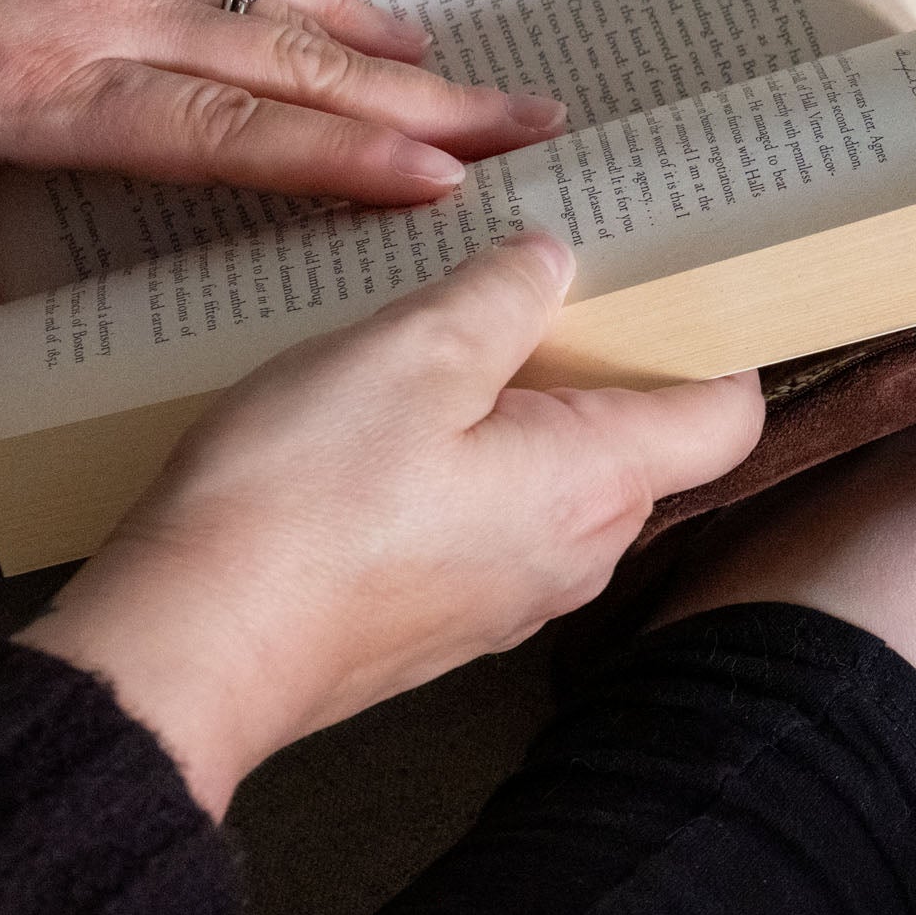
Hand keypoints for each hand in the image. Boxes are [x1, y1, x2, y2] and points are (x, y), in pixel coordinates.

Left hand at [0, 0, 569, 343]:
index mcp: (46, 90)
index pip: (229, 133)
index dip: (342, 160)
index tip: (445, 183)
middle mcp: (102, 15)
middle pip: (293, 65)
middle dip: (427, 101)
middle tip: (530, 127)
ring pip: (281, 3)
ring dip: (391, 48)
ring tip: (481, 85)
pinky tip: (361, 13)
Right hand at [17, 235, 763, 816]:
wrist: (187, 653)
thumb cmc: (300, 504)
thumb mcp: (407, 354)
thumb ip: (500, 296)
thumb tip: (553, 260)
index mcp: (598, 485)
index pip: (728, 417)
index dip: (716, 345)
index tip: (674, 286)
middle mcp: (578, 555)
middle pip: (645, 443)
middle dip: (607, 365)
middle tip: (539, 293)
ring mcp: (513, 598)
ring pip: (564, 483)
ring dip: (528, 415)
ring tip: (450, 350)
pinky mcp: (446, 619)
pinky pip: (496, 525)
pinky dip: (475, 470)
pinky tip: (396, 432)